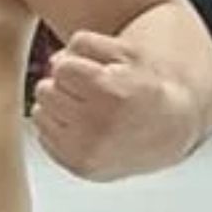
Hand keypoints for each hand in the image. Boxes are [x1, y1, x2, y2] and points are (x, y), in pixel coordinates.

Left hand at [31, 31, 188, 180]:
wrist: (172, 129)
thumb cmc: (146, 85)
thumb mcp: (126, 51)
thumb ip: (86, 44)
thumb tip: (53, 63)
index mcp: (112, 93)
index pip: (61, 69)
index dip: (75, 65)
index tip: (95, 73)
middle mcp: (99, 126)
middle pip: (45, 90)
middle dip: (63, 86)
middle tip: (91, 91)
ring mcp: (88, 152)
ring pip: (39, 114)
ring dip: (56, 107)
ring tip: (86, 108)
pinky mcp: (81, 168)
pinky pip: (43, 137)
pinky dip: (57, 129)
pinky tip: (83, 127)